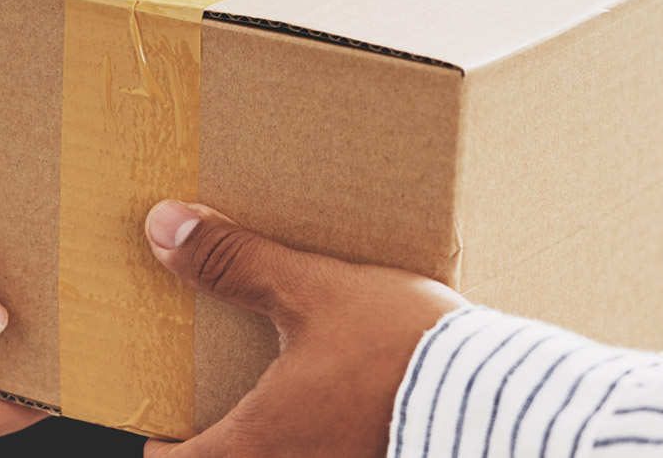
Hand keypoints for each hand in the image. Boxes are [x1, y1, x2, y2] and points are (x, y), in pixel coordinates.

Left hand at [138, 201, 468, 457]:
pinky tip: (348, 401)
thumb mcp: (312, 290)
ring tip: (287, 395)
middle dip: (221, 442)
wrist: (499, 397)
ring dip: (275, 439)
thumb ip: (234, 262)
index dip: (162, 447)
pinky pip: (332, 456)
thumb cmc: (401, 353)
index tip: (164, 422)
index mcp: (257, 445)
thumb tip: (165, 228)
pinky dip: (323, 438)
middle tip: (222, 402)